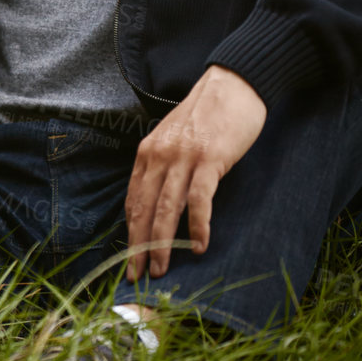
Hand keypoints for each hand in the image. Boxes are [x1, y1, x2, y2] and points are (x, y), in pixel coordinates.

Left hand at [124, 65, 266, 280]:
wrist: (233, 84)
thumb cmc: (207, 116)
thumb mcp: (174, 140)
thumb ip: (164, 168)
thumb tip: (160, 204)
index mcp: (147, 152)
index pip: (132, 200)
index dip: (129, 233)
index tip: (128, 259)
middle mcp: (159, 155)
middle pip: (143, 209)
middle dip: (138, 246)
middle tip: (137, 276)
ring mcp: (183, 157)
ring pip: (165, 207)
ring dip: (162, 243)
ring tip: (161, 269)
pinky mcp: (210, 159)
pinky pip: (199, 198)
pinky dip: (197, 225)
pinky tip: (198, 246)